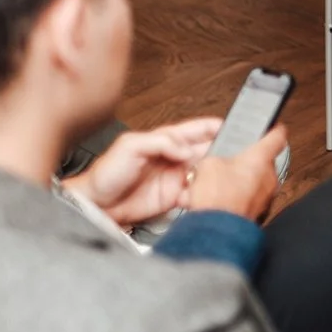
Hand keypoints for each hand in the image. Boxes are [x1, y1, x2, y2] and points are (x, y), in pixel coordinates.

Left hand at [64, 118, 218, 225]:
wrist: (96, 204)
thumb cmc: (106, 173)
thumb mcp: (130, 146)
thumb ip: (160, 142)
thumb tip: (184, 149)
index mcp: (167, 140)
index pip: (199, 129)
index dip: (217, 126)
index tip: (235, 127)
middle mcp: (175, 157)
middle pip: (208, 150)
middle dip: (222, 150)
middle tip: (232, 155)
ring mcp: (176, 177)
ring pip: (205, 172)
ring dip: (213, 174)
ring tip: (217, 176)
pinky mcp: (174, 197)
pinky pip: (195, 193)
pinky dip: (201, 194)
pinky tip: (198, 193)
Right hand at [185, 125, 286, 223]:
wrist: (218, 231)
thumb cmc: (218, 199)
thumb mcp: (207, 165)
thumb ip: (216, 156)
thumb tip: (213, 161)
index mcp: (261, 157)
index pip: (278, 135)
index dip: (275, 128)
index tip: (274, 126)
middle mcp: (270, 176)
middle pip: (262, 161)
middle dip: (246, 161)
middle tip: (230, 162)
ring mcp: (267, 196)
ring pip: (256, 181)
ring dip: (241, 181)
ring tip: (221, 185)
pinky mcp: (260, 212)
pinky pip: (251, 199)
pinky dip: (239, 198)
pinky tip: (223, 200)